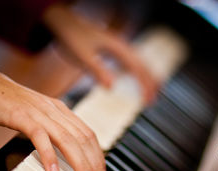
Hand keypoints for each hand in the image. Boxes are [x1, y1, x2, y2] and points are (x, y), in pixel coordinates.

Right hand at [0, 64, 107, 170]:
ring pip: (68, 139)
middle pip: (83, 138)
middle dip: (95, 163)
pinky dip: (49, 154)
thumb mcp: (39, 117)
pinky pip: (39, 136)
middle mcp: (55, 111)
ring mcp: (40, 113)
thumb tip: (66, 154)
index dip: (98, 156)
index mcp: (62, 111)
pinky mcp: (21, 116)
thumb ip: (54, 131)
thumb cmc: (10, 104)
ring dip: (80, 163)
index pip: (88, 135)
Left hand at [43, 3, 157, 102]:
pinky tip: (136, 79)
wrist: (63, 22)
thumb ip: (97, 71)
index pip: (138, 69)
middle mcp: (122, 46)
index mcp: (118, 48)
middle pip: (143, 66)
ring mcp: (119, 47)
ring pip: (140, 63)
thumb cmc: (71, 36)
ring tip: (151, 91)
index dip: (145, 85)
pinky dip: (138, 72)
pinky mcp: (113, 49)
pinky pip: (131, 62)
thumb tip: (111, 87)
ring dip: (147, 77)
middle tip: (153, 100)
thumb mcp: (82, 56)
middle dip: (151, 83)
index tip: (148, 100)